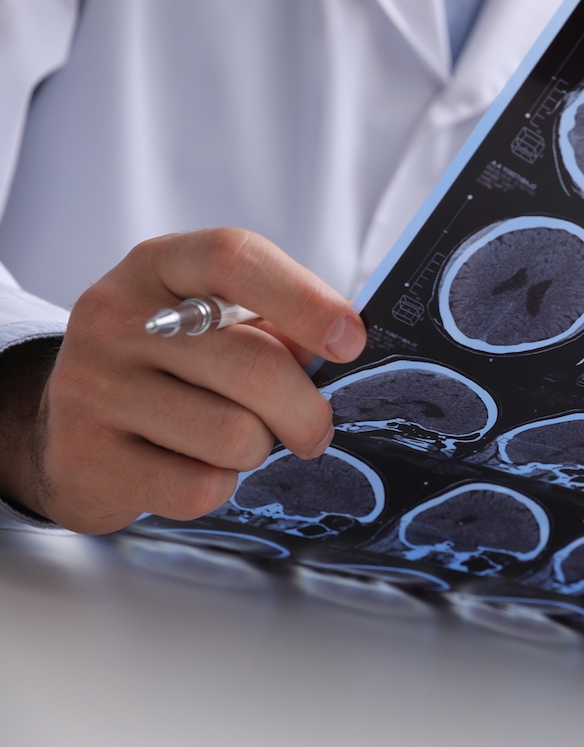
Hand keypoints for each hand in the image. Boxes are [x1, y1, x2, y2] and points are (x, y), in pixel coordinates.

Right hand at [0, 228, 364, 533]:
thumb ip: (279, 325)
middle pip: (252, 364)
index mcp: (158, 265)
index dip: (305, 299)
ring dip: (257, 450)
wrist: (68, 430)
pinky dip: (217, 486)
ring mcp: (91, 385)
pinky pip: (198, 487)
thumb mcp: (217, 324)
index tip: (352, 341)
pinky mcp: (85, 456)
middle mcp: (114, 316)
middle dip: (305, 409)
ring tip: (235, 441)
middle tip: (313, 428)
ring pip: (232, 435)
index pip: (234, 258)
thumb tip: (346, 344)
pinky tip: (193, 467)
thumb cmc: (172, 368)